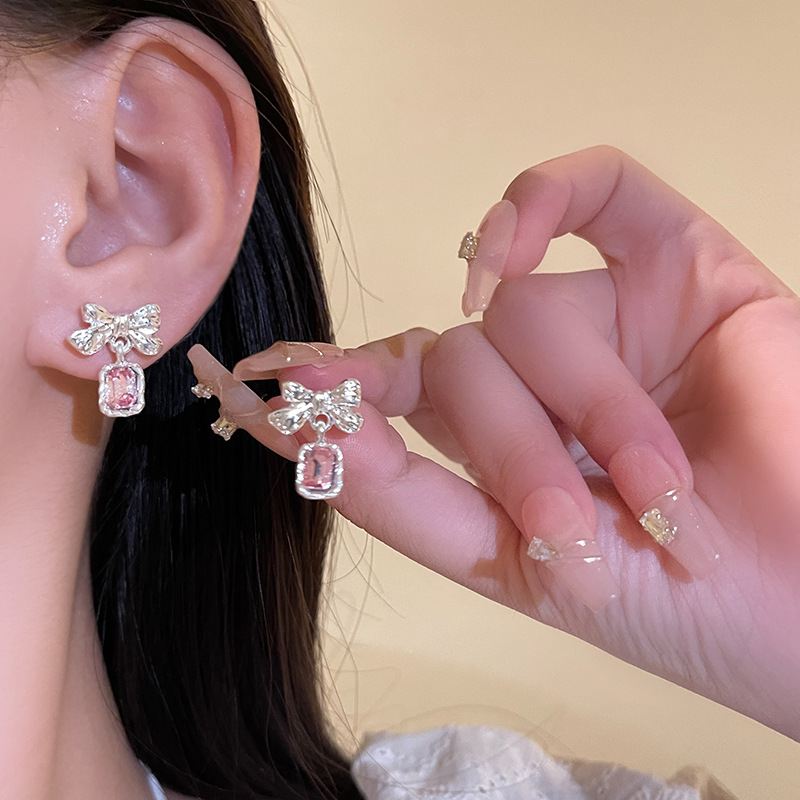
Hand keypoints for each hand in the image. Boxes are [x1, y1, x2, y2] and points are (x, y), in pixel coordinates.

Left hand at [206, 147, 799, 740]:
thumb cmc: (671, 604)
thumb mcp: (506, 563)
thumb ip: (393, 490)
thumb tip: (294, 417)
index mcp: (493, 445)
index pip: (389, 390)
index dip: (327, 384)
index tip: (258, 387)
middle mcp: (538, 377)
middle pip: (456, 360)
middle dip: (505, 447)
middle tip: (572, 527)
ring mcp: (607, 317)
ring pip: (522, 311)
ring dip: (586, 410)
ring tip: (658, 489)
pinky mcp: (678, 267)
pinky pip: (593, 187)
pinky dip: (542, 195)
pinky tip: (507, 244)